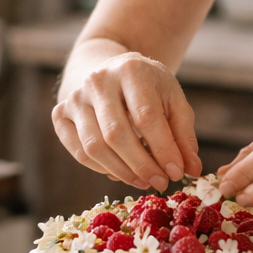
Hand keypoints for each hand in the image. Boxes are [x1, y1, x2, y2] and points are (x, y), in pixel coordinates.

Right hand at [52, 52, 201, 190]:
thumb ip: (183, 134)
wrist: (112, 70)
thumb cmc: (148, 89)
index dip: (162, 149)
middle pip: (116, 134)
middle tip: (160, 183)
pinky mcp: (60, 113)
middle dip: (141, 166)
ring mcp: (75, 97)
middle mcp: (97, 80)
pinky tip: (121, 173)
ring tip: (144, 181)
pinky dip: (101, 169)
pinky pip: (79, 152)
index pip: (146, 117)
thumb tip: (191, 170)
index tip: (176, 172)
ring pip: (94, 147)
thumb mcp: (173, 101)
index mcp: (131, 70)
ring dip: (121, 172)